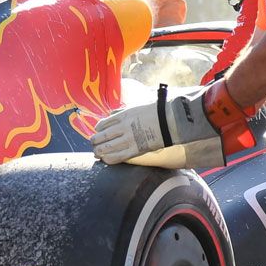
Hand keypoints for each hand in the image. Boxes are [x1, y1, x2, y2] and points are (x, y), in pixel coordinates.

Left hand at [91, 86, 219, 165]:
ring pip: (105, 148)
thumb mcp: (139, 106)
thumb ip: (127, 110)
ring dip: (99, 151)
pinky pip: (116, 157)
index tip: (99, 131)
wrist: (171, 119)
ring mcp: (128, 139)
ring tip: (97, 152)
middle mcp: (122, 127)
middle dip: (95, 141)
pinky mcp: (135, 150)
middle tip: (94, 143)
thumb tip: (117, 113)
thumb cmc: (159, 111)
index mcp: (123, 115)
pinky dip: (108, 159)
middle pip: (101, 136)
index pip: (103, 123)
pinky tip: (106, 159)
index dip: (98, 129)